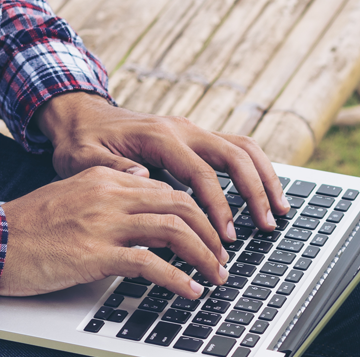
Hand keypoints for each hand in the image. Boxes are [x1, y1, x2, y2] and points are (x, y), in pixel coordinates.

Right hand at [0, 166, 228, 298]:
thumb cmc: (31, 223)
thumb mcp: (74, 192)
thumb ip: (110, 184)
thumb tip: (145, 180)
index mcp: (108, 178)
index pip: (169, 190)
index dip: (199, 214)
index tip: (210, 235)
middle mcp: (111, 195)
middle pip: (180, 206)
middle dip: (211, 233)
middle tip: (224, 257)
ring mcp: (103, 224)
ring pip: (173, 231)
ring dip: (204, 256)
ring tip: (217, 276)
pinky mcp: (94, 254)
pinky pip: (149, 264)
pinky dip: (177, 279)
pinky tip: (190, 291)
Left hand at [33, 92, 289, 242]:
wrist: (81, 116)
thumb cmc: (80, 140)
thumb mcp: (81, 158)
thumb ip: (111, 170)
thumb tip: (143, 179)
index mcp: (158, 136)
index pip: (201, 173)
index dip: (218, 206)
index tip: (225, 237)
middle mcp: (182, 129)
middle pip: (235, 154)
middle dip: (256, 191)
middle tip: (267, 225)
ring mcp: (191, 131)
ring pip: (242, 148)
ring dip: (265, 178)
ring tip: (279, 211)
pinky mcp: (194, 138)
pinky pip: (234, 149)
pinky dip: (253, 171)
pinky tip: (261, 194)